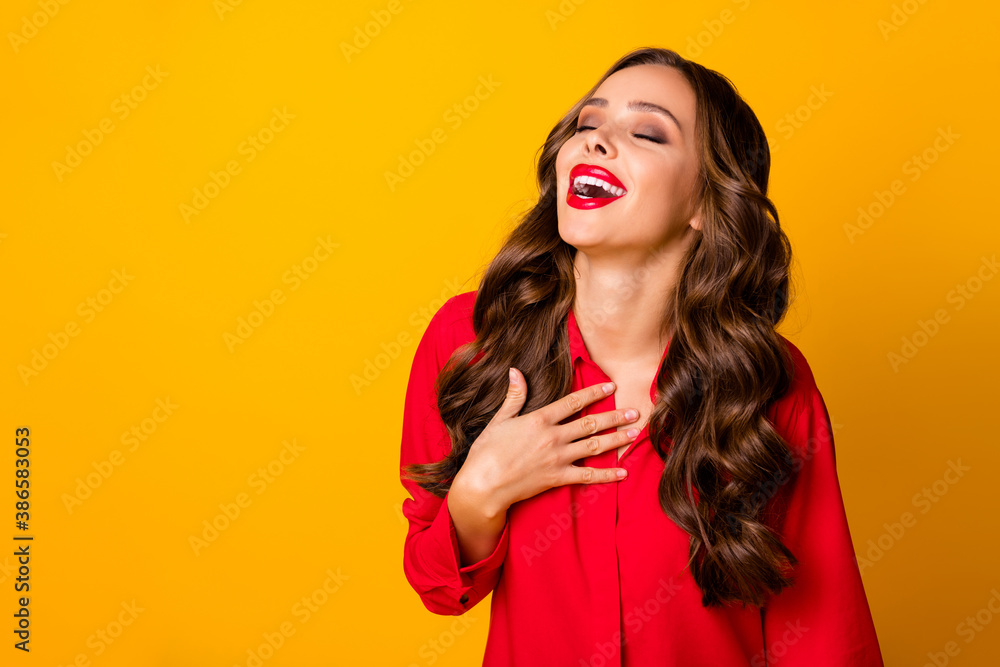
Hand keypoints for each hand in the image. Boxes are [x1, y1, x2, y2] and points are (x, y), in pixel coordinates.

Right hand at [455, 367, 639, 513]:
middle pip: (590, 423)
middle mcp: (553, 437)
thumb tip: (515, 371)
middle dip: (615, 416)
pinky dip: (606, 475)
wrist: (482, 485)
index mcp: (539, 420)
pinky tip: (622, 472)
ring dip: (616, 439)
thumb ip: (514, 396)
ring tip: (634, 434)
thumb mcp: (499, 419)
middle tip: (635, 412)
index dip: (594, 393)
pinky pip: (587, 476)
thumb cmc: (486, 452)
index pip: (573, 402)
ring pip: (594, 446)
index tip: (611, 386)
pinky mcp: (557, 478)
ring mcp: (557, 458)